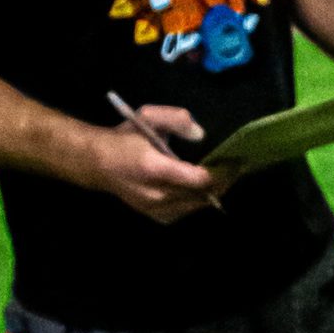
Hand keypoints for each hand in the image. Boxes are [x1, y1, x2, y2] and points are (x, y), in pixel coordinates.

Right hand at [84, 108, 226, 223]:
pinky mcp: (154, 216)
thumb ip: (176, 119)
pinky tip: (203, 189)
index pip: (198, 179)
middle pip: (201, 195)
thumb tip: (200, 135)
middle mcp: (155, 193)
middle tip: (237, 167)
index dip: (221, 172)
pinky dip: (197, 201)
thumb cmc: (125, 137)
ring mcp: (154, 209)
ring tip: (225, 176)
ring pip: (195, 206)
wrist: (96, 163)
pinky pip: (185, 212)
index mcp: (153, 168)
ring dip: (212, 192)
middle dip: (222, 181)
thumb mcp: (147, 116)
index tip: (236, 160)